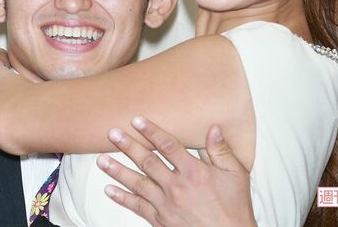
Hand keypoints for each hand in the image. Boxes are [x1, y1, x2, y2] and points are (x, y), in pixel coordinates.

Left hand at [97, 117, 255, 226]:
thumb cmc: (234, 208)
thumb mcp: (236, 175)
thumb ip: (221, 150)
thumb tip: (213, 128)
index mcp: (194, 172)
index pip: (168, 146)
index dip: (151, 131)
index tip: (136, 120)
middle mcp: (176, 187)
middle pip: (147, 161)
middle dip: (127, 146)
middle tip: (111, 133)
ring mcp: (166, 205)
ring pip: (137, 183)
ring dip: (117, 170)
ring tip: (101, 160)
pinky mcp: (160, 220)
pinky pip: (137, 207)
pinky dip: (122, 198)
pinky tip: (109, 190)